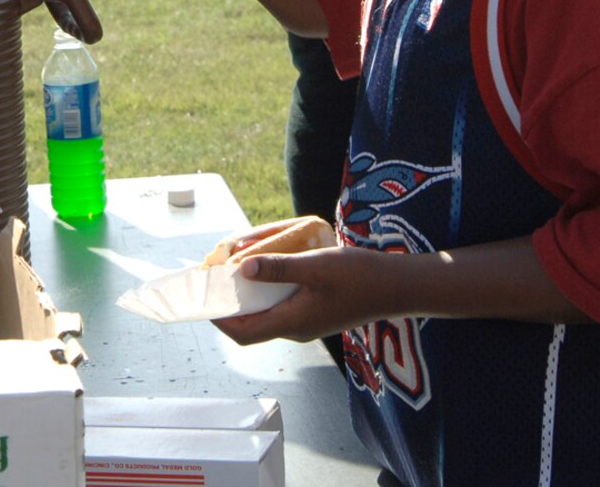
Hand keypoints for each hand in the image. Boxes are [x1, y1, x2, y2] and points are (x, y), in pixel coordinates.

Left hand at [211, 247, 374, 345]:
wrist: (396, 287)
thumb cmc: (358, 277)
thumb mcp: (315, 266)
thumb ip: (278, 268)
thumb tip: (242, 269)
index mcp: (292, 323)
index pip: (243, 333)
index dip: (218, 319)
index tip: (203, 298)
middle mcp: (295, 329)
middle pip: (251, 326)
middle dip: (230, 305)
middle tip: (217, 278)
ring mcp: (306, 323)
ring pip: (266, 315)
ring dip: (249, 297)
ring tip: (237, 269)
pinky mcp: (315, 313)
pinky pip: (282, 307)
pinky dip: (267, 292)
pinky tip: (269, 269)